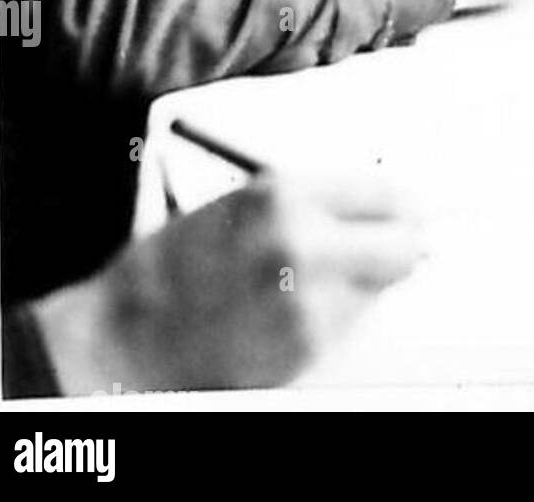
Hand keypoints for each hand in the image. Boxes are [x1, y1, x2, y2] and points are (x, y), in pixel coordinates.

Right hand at [31, 171, 422, 392]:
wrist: (130, 337)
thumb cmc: (176, 269)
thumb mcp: (245, 205)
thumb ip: (313, 200)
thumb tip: (381, 203)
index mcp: (283, 192)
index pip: (384, 191)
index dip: (398, 204)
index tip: (404, 211)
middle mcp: (303, 239)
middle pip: (404, 240)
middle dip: (403, 243)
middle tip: (398, 246)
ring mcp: (310, 296)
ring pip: (382, 284)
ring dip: (367, 281)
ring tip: (320, 281)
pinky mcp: (308, 342)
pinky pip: (353, 321)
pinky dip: (342, 314)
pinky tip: (302, 309)